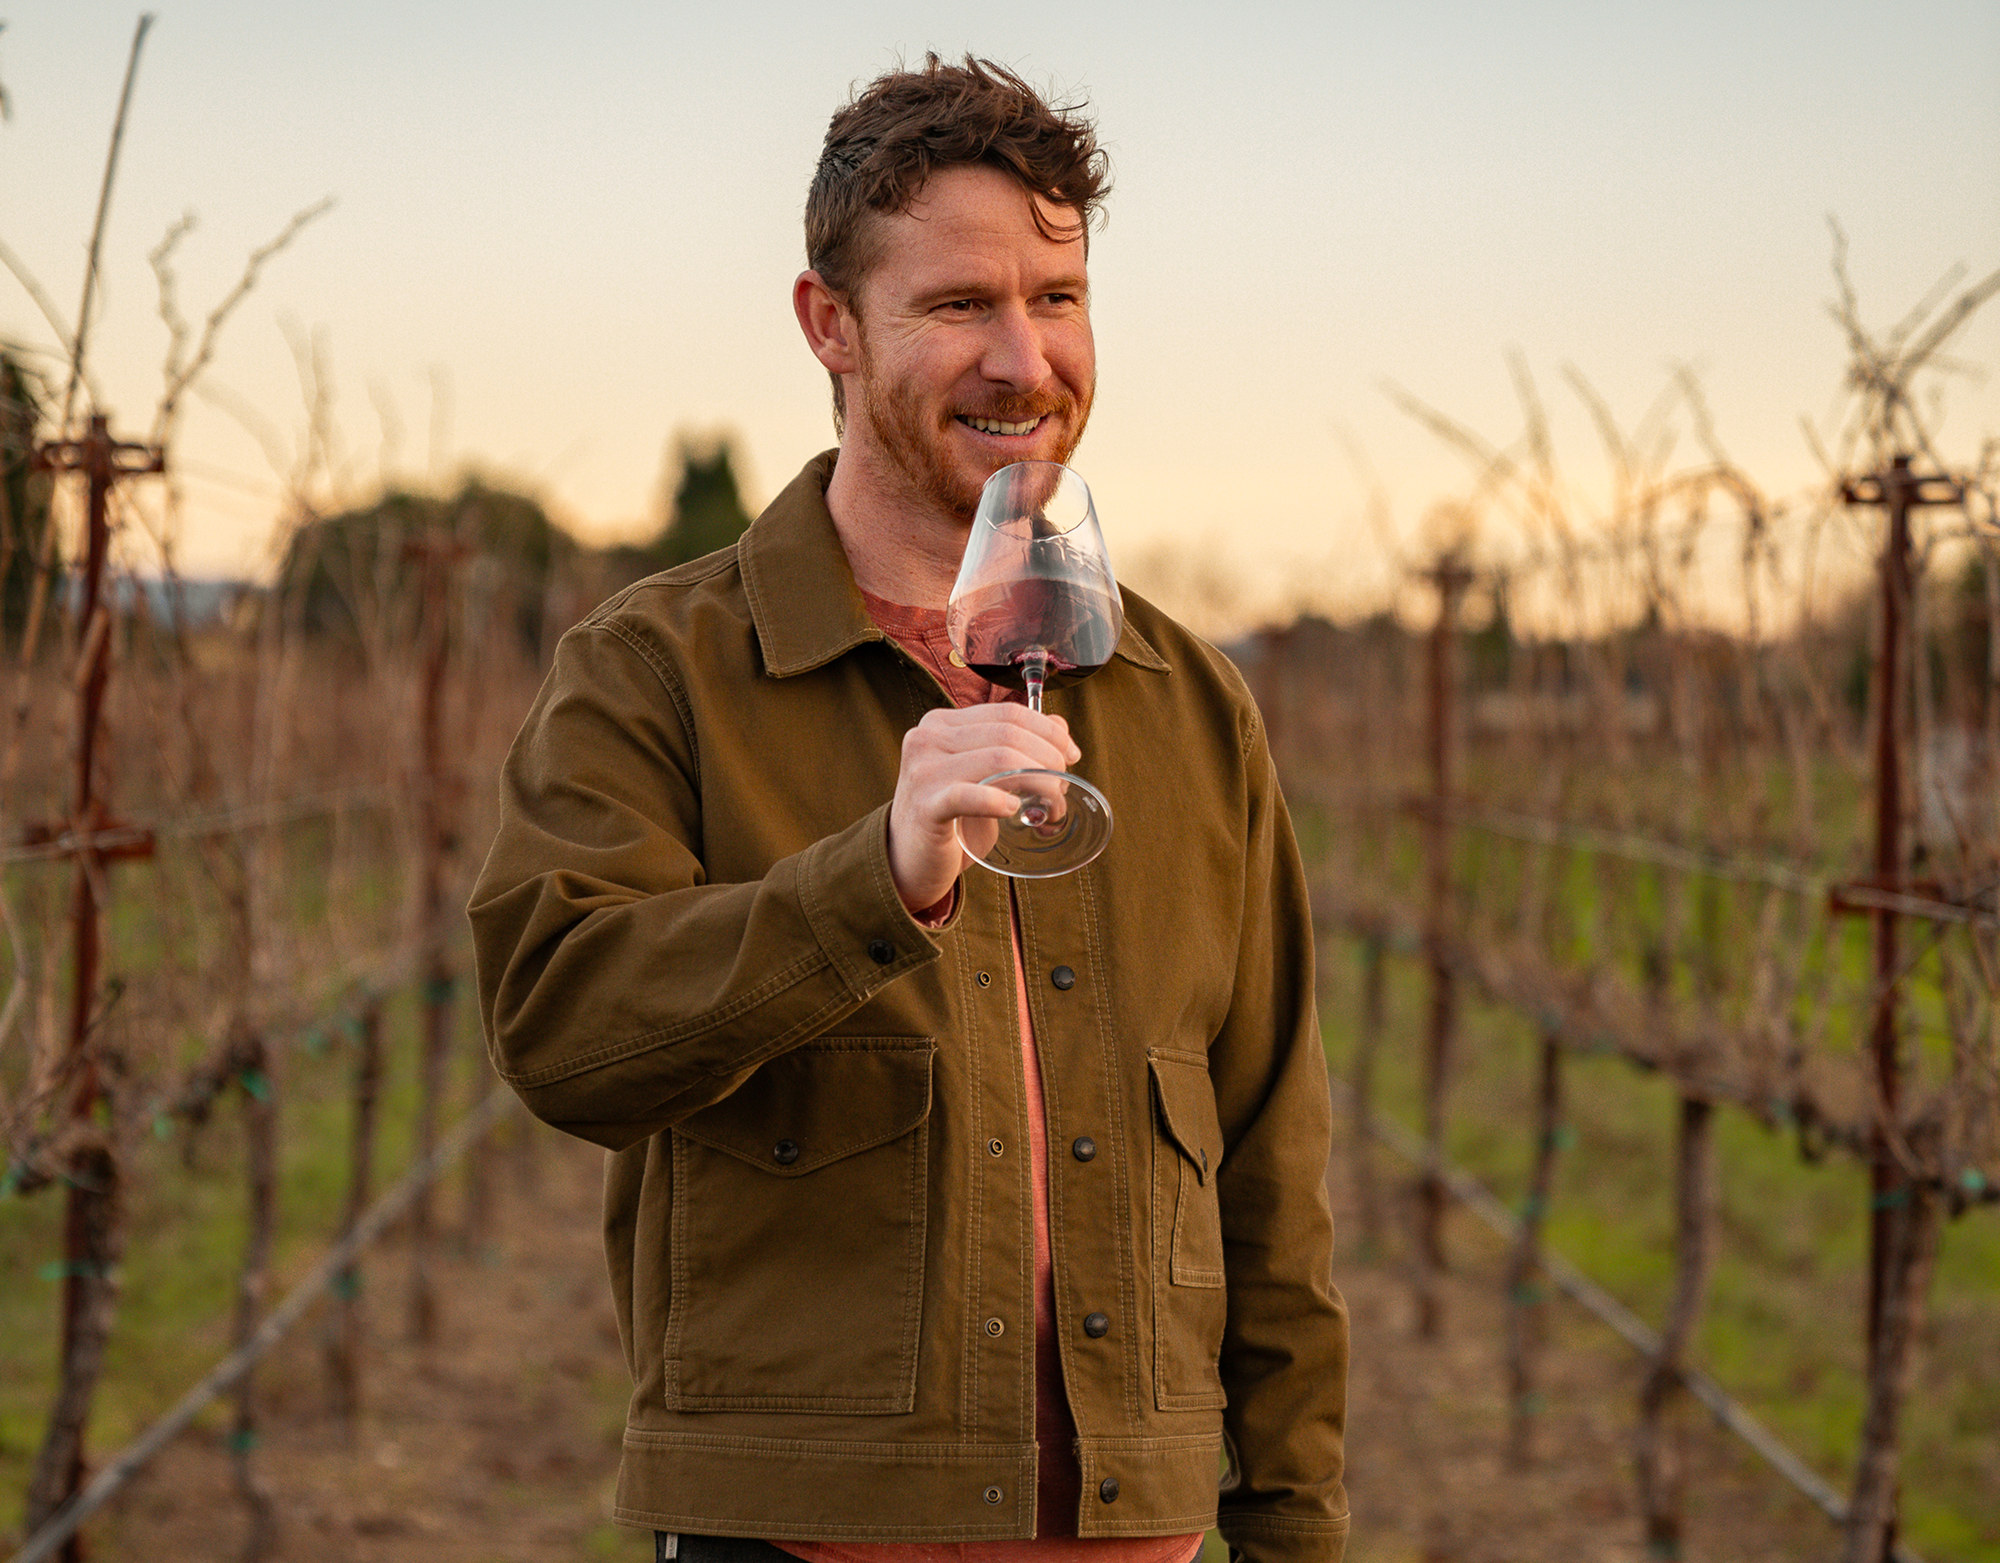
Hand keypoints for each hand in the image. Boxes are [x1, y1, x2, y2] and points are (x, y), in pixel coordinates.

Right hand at [887, 703, 1081, 913]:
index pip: (1009, 713)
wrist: (910, 862)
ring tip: (1050, 811)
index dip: (1049, 731)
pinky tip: (1013, 811)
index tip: (1071, 756)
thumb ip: (1017, 746)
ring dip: (1039, 785)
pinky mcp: (925, 806)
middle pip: (1009, 734)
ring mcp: (923, 770)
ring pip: (1000, 759)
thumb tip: (1060, 726)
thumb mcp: (985, 776)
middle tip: (1061, 792)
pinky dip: (998, 801)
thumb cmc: (953, 819)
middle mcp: (928, 738)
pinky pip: (968, 795)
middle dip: (1049, 761)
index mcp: (943, 724)